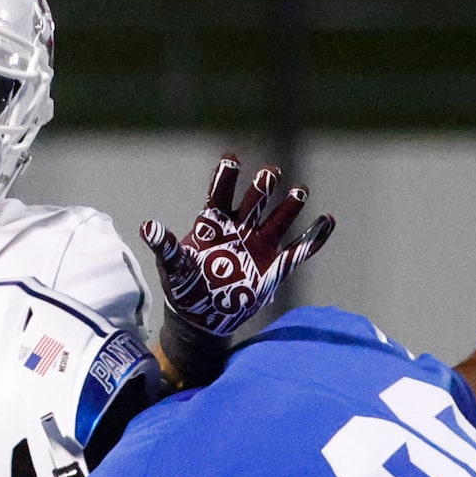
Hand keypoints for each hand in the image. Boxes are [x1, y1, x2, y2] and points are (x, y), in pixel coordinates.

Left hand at [141, 154, 333, 348]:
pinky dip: (314, 238)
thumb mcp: (172, 268)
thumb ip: (165, 247)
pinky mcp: (273, 268)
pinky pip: (298, 250)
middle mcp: (239, 228)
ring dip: (290, 205)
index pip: (221, 193)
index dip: (226, 177)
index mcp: (213, 222)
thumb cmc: (184, 287)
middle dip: (261, 188)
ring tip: (300, 190)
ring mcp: (259, 246)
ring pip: (279, 219)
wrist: (201, 317)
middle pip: (254, 200)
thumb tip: (148, 227)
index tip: (231, 159)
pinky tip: (327, 221)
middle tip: (269, 175)